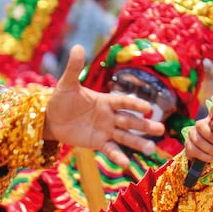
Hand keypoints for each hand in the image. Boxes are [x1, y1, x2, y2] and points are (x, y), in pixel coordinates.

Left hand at [43, 46, 165, 166]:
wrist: (51, 119)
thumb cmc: (61, 99)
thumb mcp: (67, 84)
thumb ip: (74, 68)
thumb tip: (78, 46)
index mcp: (106, 101)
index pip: (124, 102)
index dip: (135, 104)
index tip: (148, 108)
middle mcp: (110, 116)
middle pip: (130, 121)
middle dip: (145, 126)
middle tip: (161, 130)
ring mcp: (106, 130)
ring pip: (126, 137)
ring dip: (139, 143)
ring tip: (152, 149)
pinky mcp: (99, 143)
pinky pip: (111, 150)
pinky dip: (118, 156)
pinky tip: (127, 164)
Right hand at [184, 115, 212, 165]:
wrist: (206, 157)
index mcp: (211, 122)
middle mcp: (200, 125)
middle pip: (201, 125)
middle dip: (211, 135)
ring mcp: (192, 134)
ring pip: (197, 140)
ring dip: (209, 148)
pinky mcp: (187, 144)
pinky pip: (194, 150)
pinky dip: (205, 155)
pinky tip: (211, 157)